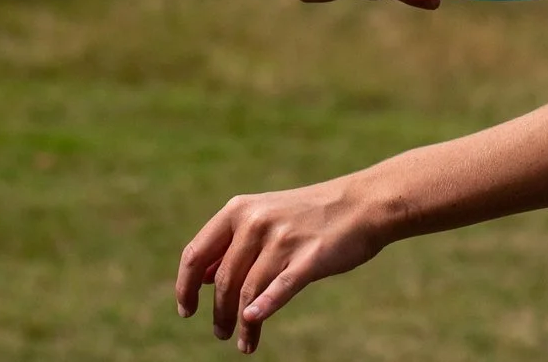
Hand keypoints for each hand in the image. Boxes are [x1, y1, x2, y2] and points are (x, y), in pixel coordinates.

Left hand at [174, 177, 390, 352]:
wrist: (362, 203)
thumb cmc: (310, 216)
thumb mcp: (264, 217)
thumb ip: (232, 245)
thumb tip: (199, 278)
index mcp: (239, 210)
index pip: (196, 254)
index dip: (185, 288)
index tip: (187, 311)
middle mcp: (256, 221)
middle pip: (223, 280)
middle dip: (219, 313)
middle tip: (222, 333)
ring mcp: (283, 239)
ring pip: (249, 292)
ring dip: (242, 324)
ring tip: (244, 343)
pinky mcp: (310, 257)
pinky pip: (279, 288)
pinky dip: (263, 309)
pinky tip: (252, 323)